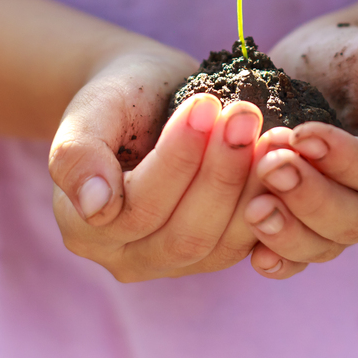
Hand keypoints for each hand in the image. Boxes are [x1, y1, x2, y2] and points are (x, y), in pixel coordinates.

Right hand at [48, 48, 265, 281]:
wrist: (150, 94)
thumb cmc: (119, 94)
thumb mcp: (91, 108)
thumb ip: (78, 155)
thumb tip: (95, 209)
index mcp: (83, 227)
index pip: (137, 209)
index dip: (177, 160)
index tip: (205, 104)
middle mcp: (125, 258)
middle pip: (183, 234)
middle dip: (220, 173)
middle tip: (244, 115)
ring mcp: (172, 263)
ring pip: (220, 244)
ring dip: (250, 186)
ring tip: (267, 130)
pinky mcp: (214, 255)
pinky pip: (247, 243)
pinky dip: (269, 201)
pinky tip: (280, 156)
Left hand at [240, 22, 357, 277]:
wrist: (317, 70)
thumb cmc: (356, 58)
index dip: (344, 160)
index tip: (302, 135)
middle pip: (355, 219)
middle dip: (311, 196)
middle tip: (272, 166)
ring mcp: (347, 224)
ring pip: (325, 245)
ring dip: (288, 231)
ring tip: (255, 207)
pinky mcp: (309, 231)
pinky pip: (298, 259)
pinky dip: (279, 261)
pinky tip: (256, 256)